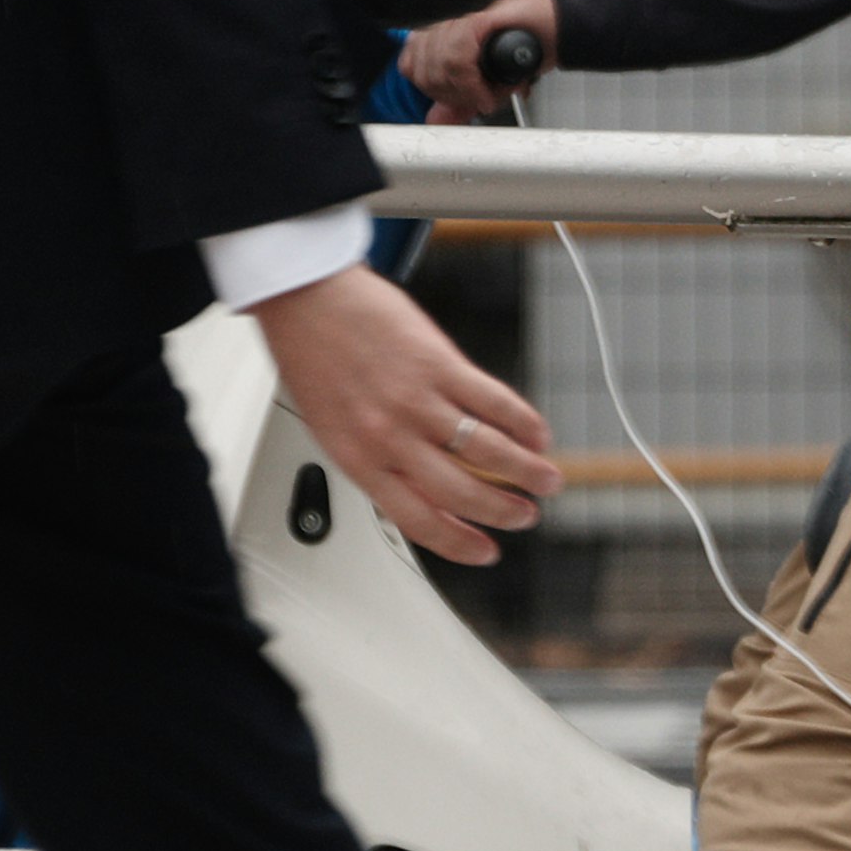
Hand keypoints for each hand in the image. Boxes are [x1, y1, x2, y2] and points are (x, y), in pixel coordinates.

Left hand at [251, 265, 563, 566]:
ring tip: (546, 479)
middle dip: (504, 512)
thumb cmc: (313, 356)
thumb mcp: (331, 426)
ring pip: (488, 451)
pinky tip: (537, 432)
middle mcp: (390, 436)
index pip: (420, 520)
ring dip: (526, 471)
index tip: (486, 552)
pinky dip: (523, 422)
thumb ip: (376, 458)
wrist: (305, 298)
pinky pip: (494, 401)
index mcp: (360, 459)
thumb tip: (420, 486)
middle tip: (525, 515)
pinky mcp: (439, 363)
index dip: (460, 543)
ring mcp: (418, 400)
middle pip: (463, 492)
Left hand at [400, 0, 559, 125]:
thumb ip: (459, 99)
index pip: (410, 63)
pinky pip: (457, 60)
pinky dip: (471, 84)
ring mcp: (458, 14)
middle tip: (476, 100)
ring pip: (438, 66)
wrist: (557, 20)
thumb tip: (434, 120)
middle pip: (422, 69)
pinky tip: (486, 94)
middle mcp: (445, 18)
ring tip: (486, 96)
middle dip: (450, 96)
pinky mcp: (475, 15)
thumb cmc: (525, 40)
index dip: (431, 89)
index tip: (455, 101)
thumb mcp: (486, 79)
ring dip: (464, 93)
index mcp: (440, 26)